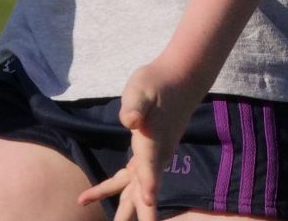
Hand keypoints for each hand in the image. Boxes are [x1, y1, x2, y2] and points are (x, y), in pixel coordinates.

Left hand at [76, 60, 200, 220]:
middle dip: (139, 214)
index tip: (148, 201)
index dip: (148, 187)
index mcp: (153, 142)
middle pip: (144, 192)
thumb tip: (129, 120)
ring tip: (108, 219)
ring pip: (137, 189)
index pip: (150, 169)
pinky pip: (132, 177)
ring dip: (126, 208)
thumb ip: (135, 106)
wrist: (179, 80)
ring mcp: (153, 157)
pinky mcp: (149, 153)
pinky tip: (109, 195)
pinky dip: (118, 188)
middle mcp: (155, 155)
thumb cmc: (157, 83)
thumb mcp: (141, 88)